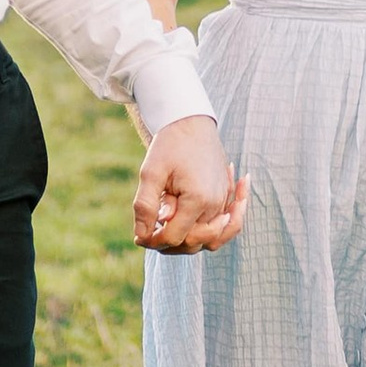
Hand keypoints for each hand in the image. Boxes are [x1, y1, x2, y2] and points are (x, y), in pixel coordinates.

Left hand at [132, 117, 247, 253]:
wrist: (192, 122)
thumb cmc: (169, 145)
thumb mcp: (151, 173)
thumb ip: (145, 206)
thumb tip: (141, 236)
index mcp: (197, 199)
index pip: (175, 237)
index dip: (154, 241)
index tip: (139, 236)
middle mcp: (215, 204)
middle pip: (194, 243)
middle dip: (170, 244)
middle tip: (149, 235)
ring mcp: (224, 201)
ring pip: (211, 239)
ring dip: (189, 242)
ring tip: (168, 236)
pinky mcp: (226, 196)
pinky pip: (226, 225)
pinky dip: (214, 232)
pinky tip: (192, 230)